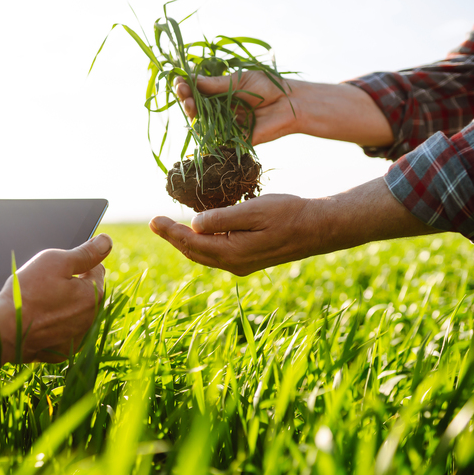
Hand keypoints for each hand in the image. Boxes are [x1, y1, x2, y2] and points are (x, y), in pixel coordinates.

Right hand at [0, 234, 111, 369]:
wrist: (3, 329)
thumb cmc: (27, 292)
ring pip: (76, 313)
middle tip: (45, 285)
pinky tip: (38, 321)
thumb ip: (85, 252)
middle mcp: (91, 319)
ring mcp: (77, 337)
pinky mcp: (63, 351)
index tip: (57, 269)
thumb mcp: (56, 261)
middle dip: (72, 286)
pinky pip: (64, 332)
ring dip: (65, 306)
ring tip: (40, 303)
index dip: (76, 264)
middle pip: (87, 293)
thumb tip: (105, 242)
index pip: (95, 269)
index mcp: (93, 295)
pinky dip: (56, 326)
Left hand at [149, 178, 437, 274]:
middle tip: (155, 222)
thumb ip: (223, 218)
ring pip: (205, 254)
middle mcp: (234, 264)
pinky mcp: (249, 259)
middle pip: (194, 252)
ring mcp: (242, 264)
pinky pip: (217, 252)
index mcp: (232, 253)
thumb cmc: (290, 214)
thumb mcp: (255, 210)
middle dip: (174, 237)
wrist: (320, 228)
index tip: (153, 220)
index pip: (191, 244)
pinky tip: (201, 229)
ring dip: (187, 241)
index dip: (170, 232)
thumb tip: (194, 224)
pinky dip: (203, 242)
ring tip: (171, 226)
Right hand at [175, 74, 394, 148]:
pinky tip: (197, 123)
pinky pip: (216, 139)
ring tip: (188, 102)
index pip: (198, 92)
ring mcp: (226, 126)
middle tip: (181, 90)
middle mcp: (221, 111)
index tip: (178, 80)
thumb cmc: (269, 87)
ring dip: (192, 113)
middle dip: (186, 99)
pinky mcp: (234, 140)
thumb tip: (191, 80)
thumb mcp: (239, 81)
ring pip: (202, 123)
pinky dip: (205, 133)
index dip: (187, 87)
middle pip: (196, 108)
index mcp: (221, 95)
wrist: (292, 103)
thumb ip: (216, 84)